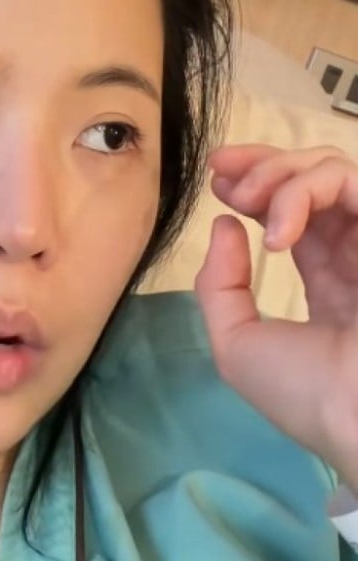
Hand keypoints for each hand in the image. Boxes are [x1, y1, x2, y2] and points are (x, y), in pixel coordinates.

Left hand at [194, 143, 357, 493]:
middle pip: (314, 178)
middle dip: (261, 165)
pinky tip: (277, 234)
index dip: (257, 183)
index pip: (297, 211)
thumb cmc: (306, 395)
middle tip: (224, 180)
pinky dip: (305, 192)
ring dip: (279, 173)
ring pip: (334, 170)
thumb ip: (221, 285)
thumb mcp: (239, 345)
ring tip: (248, 200)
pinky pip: (352, 181)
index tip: (217, 180)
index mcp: (331, 280)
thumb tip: (225, 225)